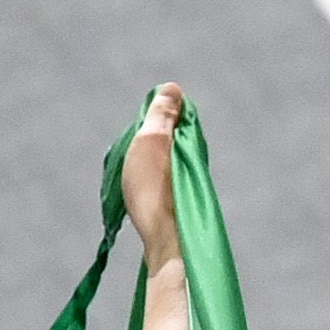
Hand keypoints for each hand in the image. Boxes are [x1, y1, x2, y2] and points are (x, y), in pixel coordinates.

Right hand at [120, 83, 184, 251]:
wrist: (165, 240)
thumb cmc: (154, 190)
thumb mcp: (153, 142)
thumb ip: (163, 115)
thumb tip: (173, 89)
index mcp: (189, 144)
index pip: (178, 116)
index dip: (159, 114)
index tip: (144, 120)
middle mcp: (193, 163)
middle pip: (173, 138)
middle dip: (157, 136)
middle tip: (136, 144)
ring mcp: (187, 185)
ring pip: (169, 160)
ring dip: (154, 158)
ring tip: (137, 167)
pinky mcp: (179, 204)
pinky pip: (166, 180)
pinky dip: (153, 178)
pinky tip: (143, 188)